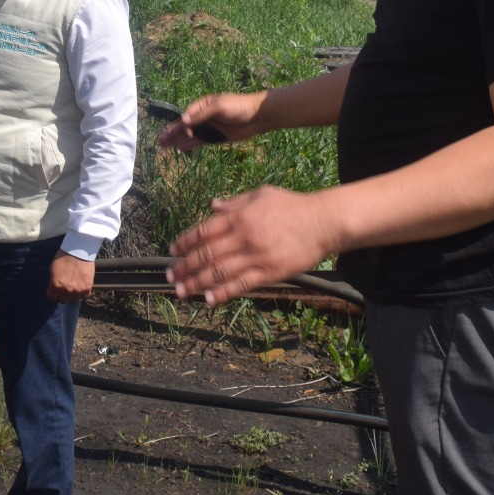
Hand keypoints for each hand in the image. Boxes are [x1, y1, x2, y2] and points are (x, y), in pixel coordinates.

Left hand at [46, 251, 94, 302]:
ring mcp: (78, 290)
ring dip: (72, 296)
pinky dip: (82, 294)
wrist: (78, 251)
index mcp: (56, 286)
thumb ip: (53, 281)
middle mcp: (66, 290)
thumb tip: (55, 288)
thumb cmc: (63, 258)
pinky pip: (84, 297)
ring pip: (73, 300)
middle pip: (63, 301)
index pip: (52, 298)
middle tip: (63, 290)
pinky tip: (81, 288)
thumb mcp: (52, 270)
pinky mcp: (87, 288)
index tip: (54, 292)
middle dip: (62, 296)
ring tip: (73, 289)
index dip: (52, 294)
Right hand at [157, 92, 267, 150]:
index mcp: (202, 105)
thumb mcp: (219, 106)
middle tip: (160, 142)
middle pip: (185, 126)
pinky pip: (200, 141)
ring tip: (165, 147)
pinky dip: (191, 145)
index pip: (187, 115)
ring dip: (178, 140)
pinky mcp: (216, 136)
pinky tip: (182, 149)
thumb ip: (201, 114)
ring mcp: (210, 127)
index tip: (178, 131)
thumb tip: (184, 121)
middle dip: (172, 133)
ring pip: (190, 135)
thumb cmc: (238, 106)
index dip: (180, 124)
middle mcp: (204, 116)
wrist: (257, 116)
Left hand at [167, 186, 337, 305]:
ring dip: (196, 282)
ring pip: (219, 272)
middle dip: (185, 266)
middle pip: (207, 254)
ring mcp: (256, 256)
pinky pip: (241, 285)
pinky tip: (208, 299)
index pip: (204, 230)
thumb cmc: (292, 205)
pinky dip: (222, 293)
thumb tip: (213, 205)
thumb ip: (235, 203)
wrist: (323, 222)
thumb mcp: (261, 195)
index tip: (173, 250)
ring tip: (180, 291)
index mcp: (240, 216)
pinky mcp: (270, 272)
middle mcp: (244, 236)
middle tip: (169, 275)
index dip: (185, 241)